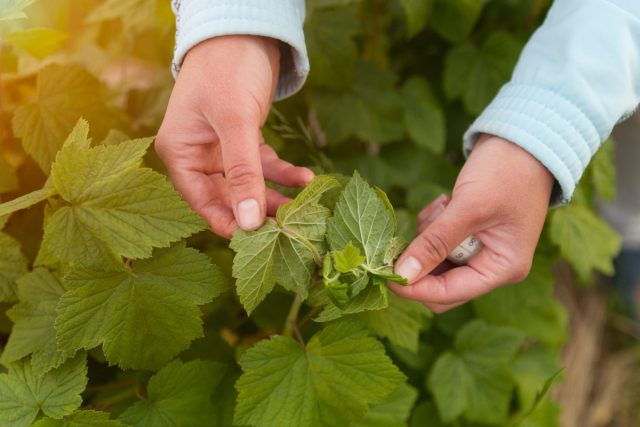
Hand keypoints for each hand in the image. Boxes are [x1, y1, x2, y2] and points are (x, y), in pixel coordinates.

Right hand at [156, 35, 313, 237]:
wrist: (244, 30)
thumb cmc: (227, 69)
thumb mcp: (235, 122)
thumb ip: (242, 173)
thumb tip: (249, 222)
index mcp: (180, 153)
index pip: (200, 201)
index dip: (228, 222)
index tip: (257, 240)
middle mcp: (197, 155)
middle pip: (227, 197)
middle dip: (258, 211)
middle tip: (289, 226)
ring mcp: (221, 149)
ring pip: (249, 185)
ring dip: (276, 195)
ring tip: (305, 207)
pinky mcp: (244, 140)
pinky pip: (264, 166)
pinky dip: (284, 173)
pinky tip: (307, 179)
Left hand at [390, 135, 554, 311]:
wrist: (524, 139)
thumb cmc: (506, 171)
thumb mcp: (468, 207)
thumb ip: (435, 243)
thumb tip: (403, 274)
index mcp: (502, 268)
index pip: (449, 294)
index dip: (414, 288)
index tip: (384, 273)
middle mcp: (492, 266)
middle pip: (440, 285)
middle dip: (419, 262)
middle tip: (405, 236)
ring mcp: (481, 251)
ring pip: (435, 263)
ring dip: (426, 239)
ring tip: (440, 208)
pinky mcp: (469, 235)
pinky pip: (438, 243)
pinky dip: (432, 227)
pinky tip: (443, 203)